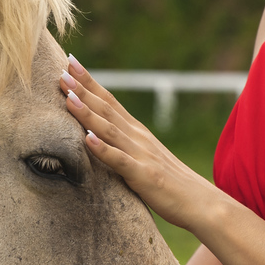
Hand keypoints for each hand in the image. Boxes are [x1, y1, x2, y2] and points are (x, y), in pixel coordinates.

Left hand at [60, 55, 220, 229]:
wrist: (202, 202)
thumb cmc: (172, 184)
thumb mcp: (145, 158)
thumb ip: (125, 146)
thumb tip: (99, 137)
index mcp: (138, 133)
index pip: (110, 101)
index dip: (90, 82)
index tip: (70, 63)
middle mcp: (138, 138)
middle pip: (107, 109)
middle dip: (83, 89)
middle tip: (62, 71)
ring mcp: (142, 155)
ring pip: (110, 129)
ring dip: (87, 112)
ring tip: (68, 97)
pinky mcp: (144, 176)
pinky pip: (120, 161)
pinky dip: (103, 149)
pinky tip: (88, 139)